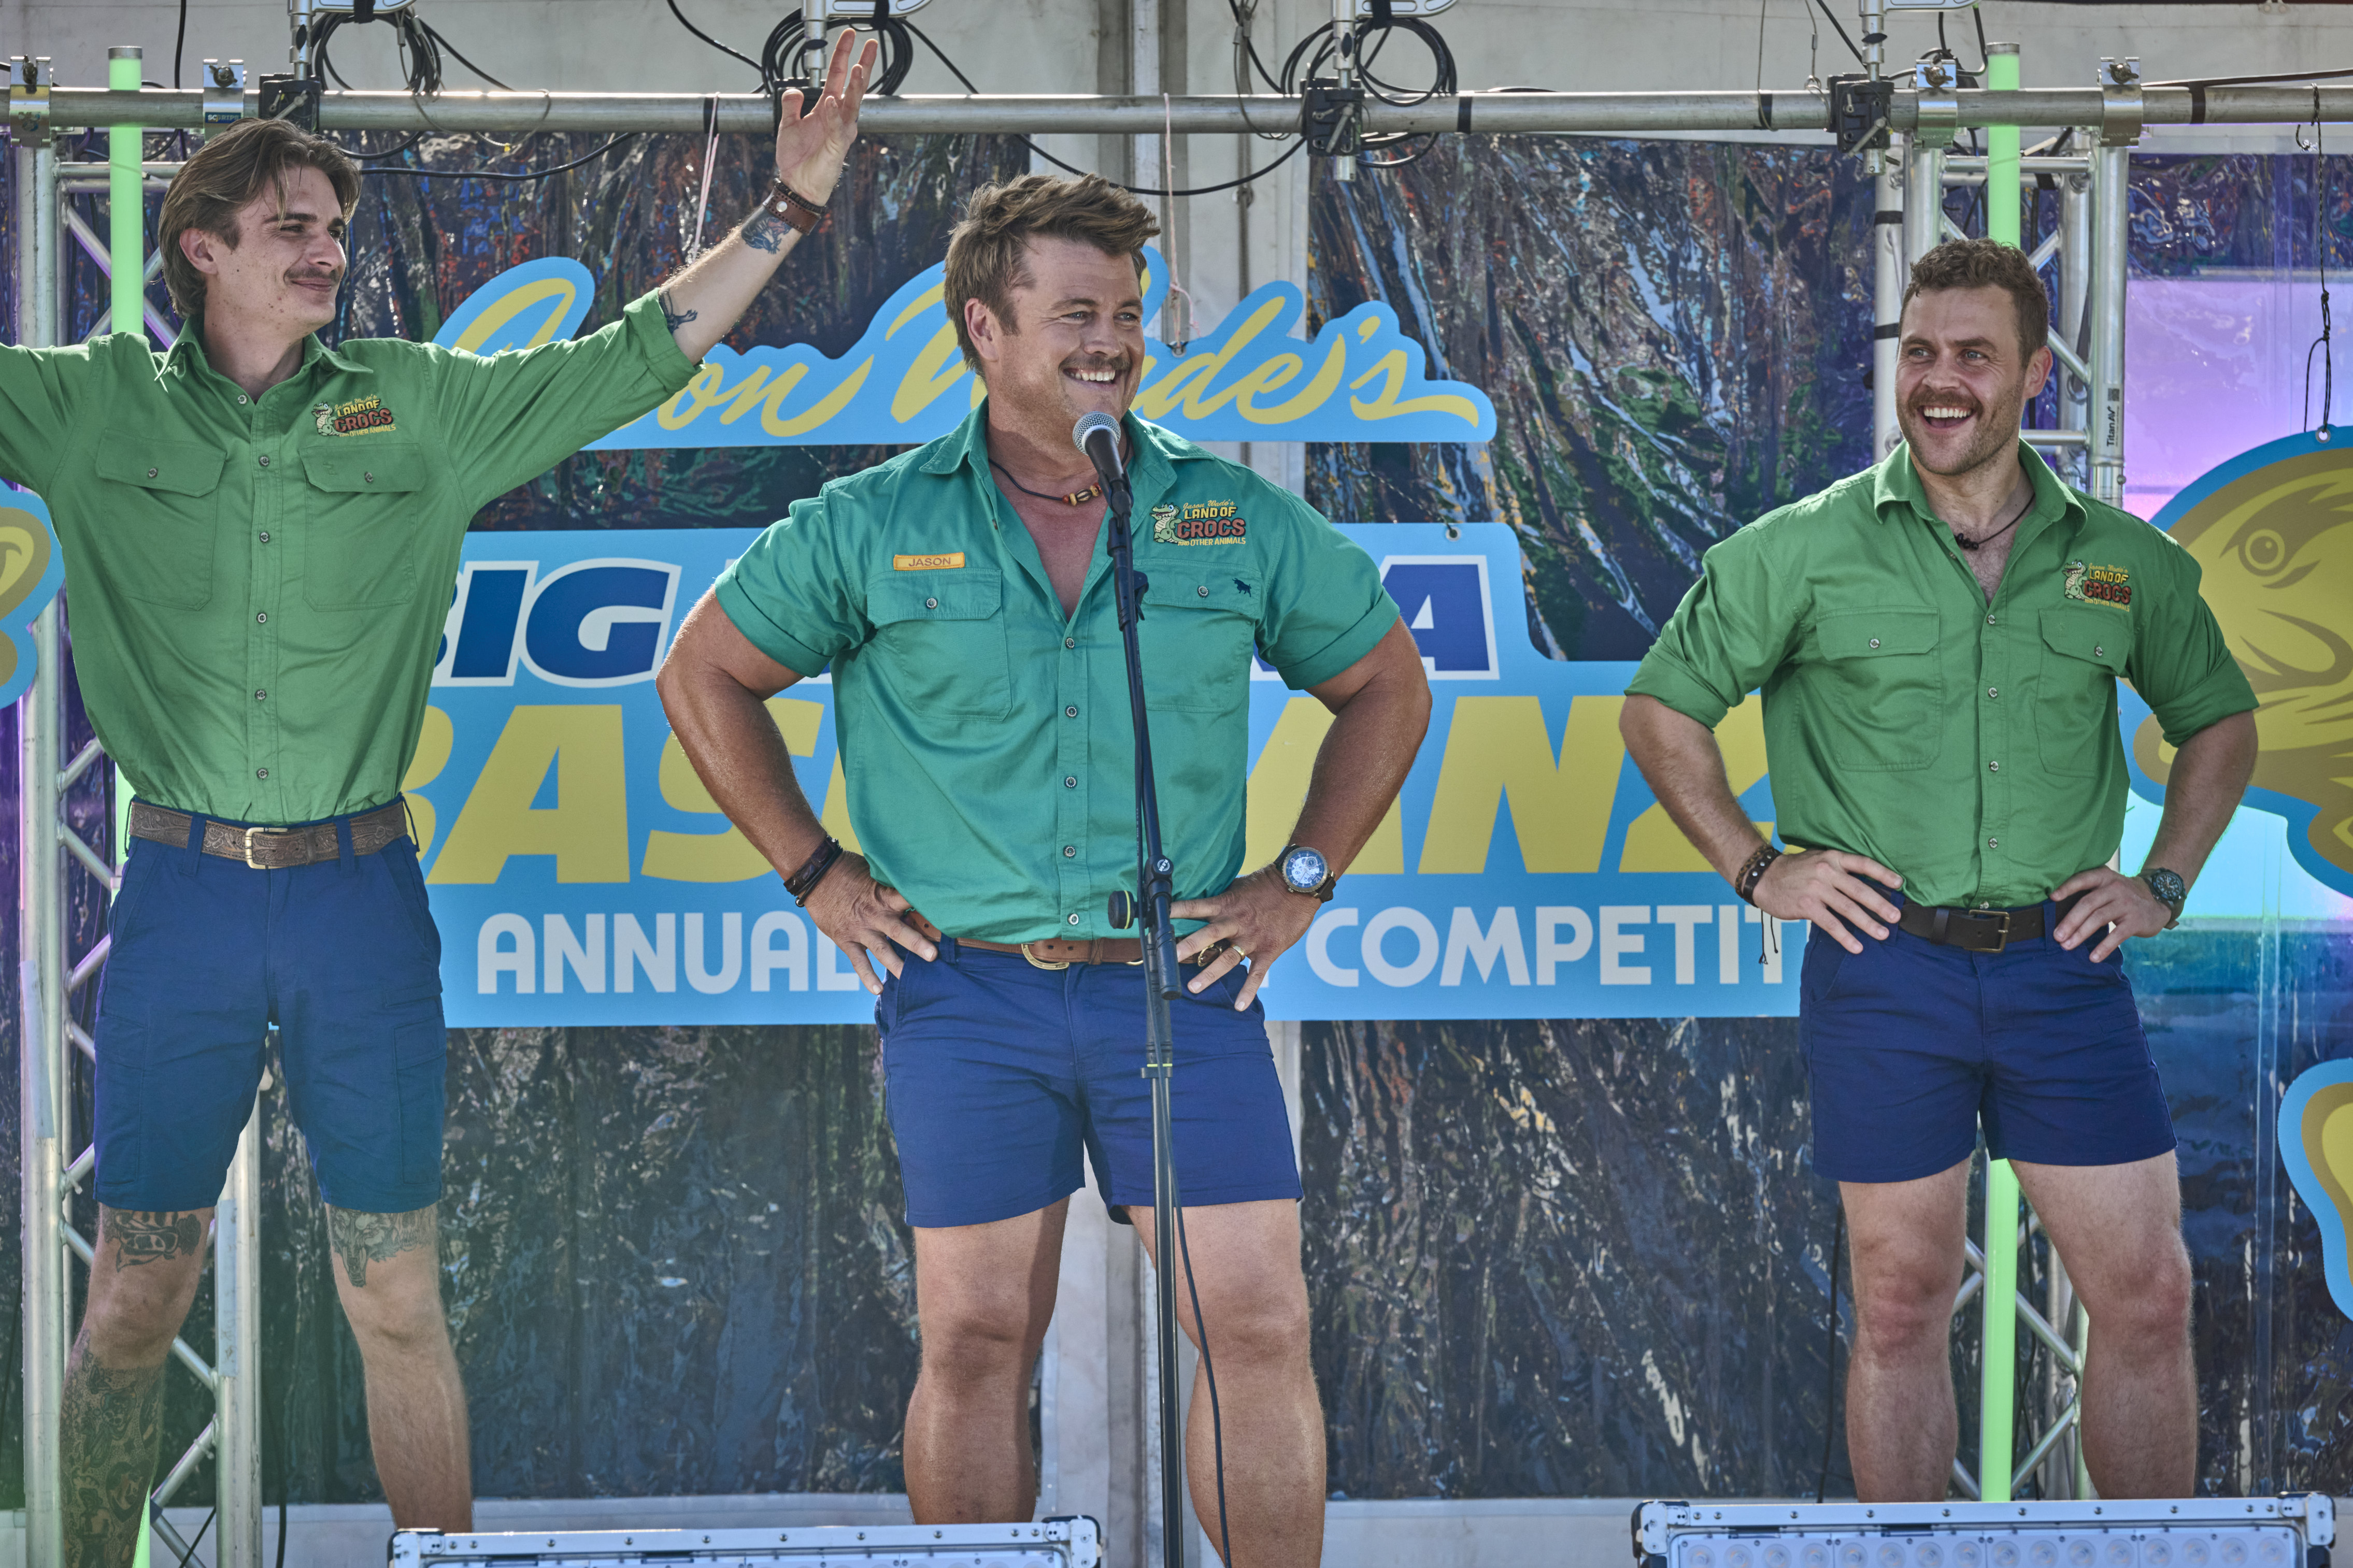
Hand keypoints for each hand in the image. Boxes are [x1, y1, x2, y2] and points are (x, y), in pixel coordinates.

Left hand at [773, 29, 878, 204]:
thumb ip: (792, 105)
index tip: (849, 37)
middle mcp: (838, 119)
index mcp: (827, 110)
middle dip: (862, 64)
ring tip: (858, 68)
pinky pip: (837, 128)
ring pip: (852, 105)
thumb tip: (793, 90)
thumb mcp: (788, 125)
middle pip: (853, 86)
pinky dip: (834, 115)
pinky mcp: (837, 148)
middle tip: (871, 45)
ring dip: (855, 87)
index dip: (842, 56)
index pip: (837, 77)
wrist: (797, 186)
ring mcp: (840, 132)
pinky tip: (831, 101)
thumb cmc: (797, 160)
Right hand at [801, 850, 935, 993]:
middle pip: (899, 931)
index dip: (926, 909)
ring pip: (882, 950)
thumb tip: (916, 882)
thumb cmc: (847, 869)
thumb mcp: (873, 871)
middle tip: (934, 955)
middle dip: (917, 943)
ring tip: (912, 978)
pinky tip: (878, 990)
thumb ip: (891, 883)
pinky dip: (867, 976)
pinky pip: (858, 961)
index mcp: (884, 895)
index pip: (910, 902)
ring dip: (897, 964)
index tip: (946, 916)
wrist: (815, 874)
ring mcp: (860, 929)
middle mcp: (874, 914)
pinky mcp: (845, 939)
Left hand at [1171, 867, 1320, 1010]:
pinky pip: (1256, 974)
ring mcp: (1251, 938)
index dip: (1177, 912)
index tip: (1158, 918)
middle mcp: (1235, 922)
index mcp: (1226, 904)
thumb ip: (1221, 900)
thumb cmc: (1268, 885)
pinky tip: (1239, 1006)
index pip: (1196, 907)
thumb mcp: (1239, 886)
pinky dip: (1248, 991)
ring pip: (1227, 959)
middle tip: (1170, 957)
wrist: (1299, 886)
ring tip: (1193, 988)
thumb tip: (1201, 906)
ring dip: (1209, 974)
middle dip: (1188, 947)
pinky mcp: (1268, 950)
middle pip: (1207, 936)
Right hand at [1752, 848, 1903, 954]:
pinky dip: (1845, 937)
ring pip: (1848, 908)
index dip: (1883, 874)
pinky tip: (1856, 946)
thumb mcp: (1818, 860)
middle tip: (1895, 917)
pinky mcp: (1806, 905)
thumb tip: (1865, 884)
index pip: (1863, 864)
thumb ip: (1838, 869)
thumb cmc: (1794, 870)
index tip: (1900, 885)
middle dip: (1880, 905)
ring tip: (1882, 934)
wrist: (1763, 876)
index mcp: (1832, 858)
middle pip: (1859, 889)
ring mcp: (1816, 888)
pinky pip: (1830, 924)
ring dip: (1868, 923)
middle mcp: (1826, 871)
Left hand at [2049, 866, 2170, 961]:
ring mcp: (2126, 904)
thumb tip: (2058, 911)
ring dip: (2080, 934)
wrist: (2158, 899)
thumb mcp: (2108, 885)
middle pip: (2087, 904)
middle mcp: (2115, 888)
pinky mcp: (2136, 920)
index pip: (2083, 880)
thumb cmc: (2122, 895)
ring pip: (2098, 919)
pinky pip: (2117, 935)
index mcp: (2104, 877)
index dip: (2067, 888)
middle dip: (2070, 921)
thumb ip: (2089, 892)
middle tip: (2056, 936)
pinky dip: (2104, 947)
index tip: (2051, 899)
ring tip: (2067, 946)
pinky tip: (2093, 957)